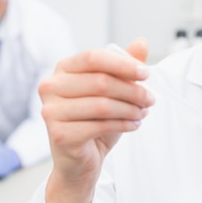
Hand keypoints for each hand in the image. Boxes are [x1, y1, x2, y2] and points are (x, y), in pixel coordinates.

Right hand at [38, 38, 153, 202]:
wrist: (79, 160)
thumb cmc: (94, 120)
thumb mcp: (112, 90)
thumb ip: (123, 66)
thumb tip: (141, 42)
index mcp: (63, 69)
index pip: (93, 57)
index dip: (122, 63)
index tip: (145, 73)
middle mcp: (51, 86)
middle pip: (100, 82)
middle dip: (132, 90)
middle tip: (150, 98)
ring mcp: (51, 111)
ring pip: (102, 105)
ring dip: (130, 109)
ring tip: (143, 112)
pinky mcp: (59, 134)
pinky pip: (99, 125)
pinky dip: (123, 124)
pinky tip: (133, 124)